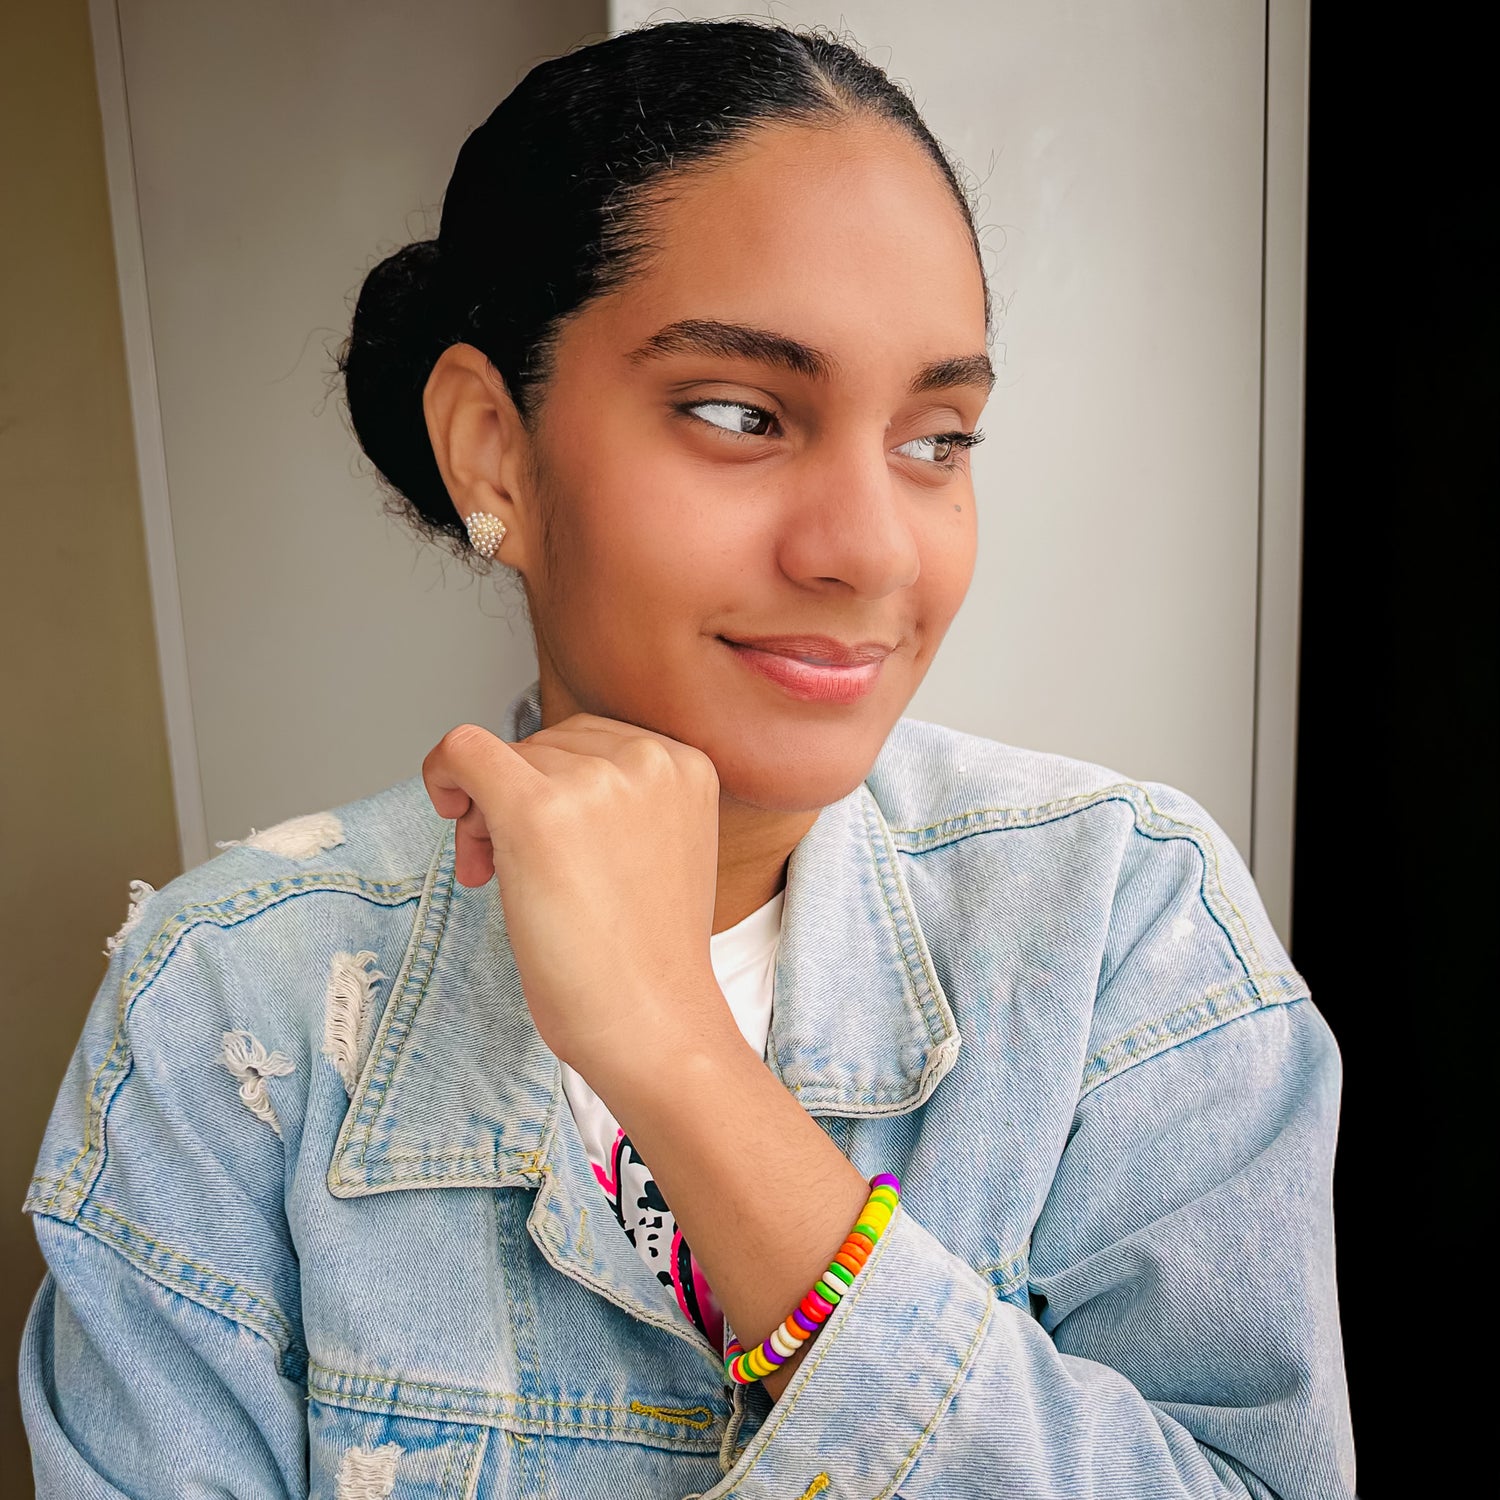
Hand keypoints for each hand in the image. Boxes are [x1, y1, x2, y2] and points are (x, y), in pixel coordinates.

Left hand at [420, 715, 730, 1076]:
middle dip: (517, 798)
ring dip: (486, 811)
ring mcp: (594, 780)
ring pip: (505, 756)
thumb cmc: (646, 958)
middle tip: (511, 869)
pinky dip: (443, 771)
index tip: (547, 845)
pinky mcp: (538, 809)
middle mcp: (647, 758)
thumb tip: (525, 776)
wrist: (651, 1022)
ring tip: (501, 878)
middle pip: (545, 745)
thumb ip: (619, 801)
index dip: (555, 786)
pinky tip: (446, 809)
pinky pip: (465, 750)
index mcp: (685, 764)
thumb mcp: (659, 847)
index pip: (591, 742)